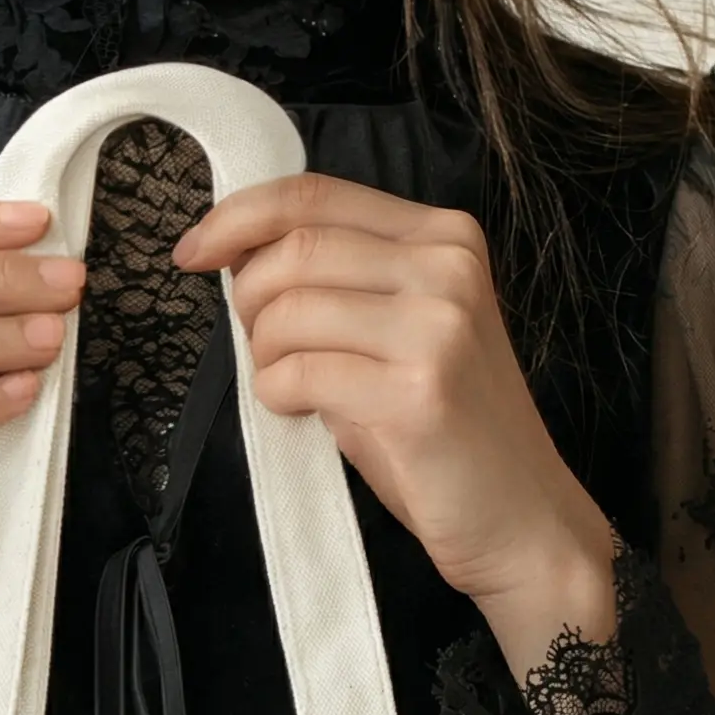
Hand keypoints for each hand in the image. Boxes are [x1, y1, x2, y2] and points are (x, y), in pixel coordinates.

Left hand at [172, 174, 617, 672]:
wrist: (520, 519)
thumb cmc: (448, 437)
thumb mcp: (403, 336)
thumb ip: (344, 288)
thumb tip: (246, 262)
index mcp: (443, 237)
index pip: (316, 195)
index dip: (239, 216)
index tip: (194, 249)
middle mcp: (445, 268)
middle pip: (296, 248)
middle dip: (248, 298)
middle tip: (258, 347)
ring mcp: (435, 327)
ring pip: (290, 310)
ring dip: (264, 355)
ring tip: (288, 387)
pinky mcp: (415, 393)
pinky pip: (300, 373)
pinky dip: (277, 394)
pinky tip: (300, 412)